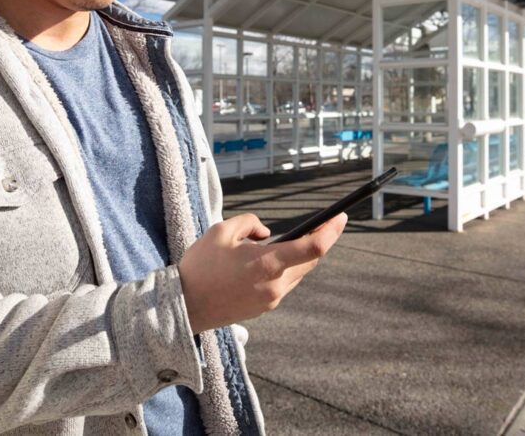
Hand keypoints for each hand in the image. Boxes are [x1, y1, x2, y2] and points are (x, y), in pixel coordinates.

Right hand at [178, 212, 347, 333]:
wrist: (183, 306)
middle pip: (310, 261)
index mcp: (268, 263)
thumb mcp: (221, 231)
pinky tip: (275, 259)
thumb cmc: (200, 266)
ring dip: (301, 256)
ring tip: (298, 239)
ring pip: (297, 274)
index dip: (331, 231)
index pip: (313, 248)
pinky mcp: (263, 308)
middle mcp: (275, 285)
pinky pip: (283, 284)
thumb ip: (250, 223)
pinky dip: (285, 269)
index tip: (341, 216)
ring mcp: (270, 300)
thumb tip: (266, 233)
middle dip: (320, 240)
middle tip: (326, 222)